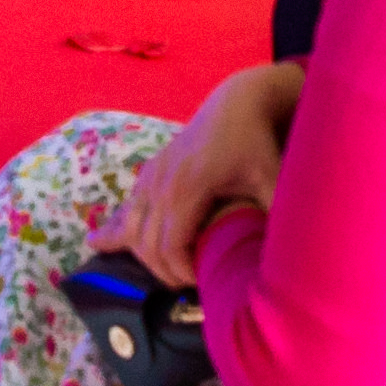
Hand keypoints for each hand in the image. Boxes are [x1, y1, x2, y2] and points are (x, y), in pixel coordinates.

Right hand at [121, 61, 306, 286]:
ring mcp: (150, 177)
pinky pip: (125, 209)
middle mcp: (160, 183)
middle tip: (193, 284)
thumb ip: (278, 212)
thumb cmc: (256, 144)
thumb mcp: (273, 178)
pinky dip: (115, 229)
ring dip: (144, 257)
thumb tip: (288, 252)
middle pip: (146, 244)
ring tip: (168, 274)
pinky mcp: (148, 174)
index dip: (183, 272)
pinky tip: (97, 242)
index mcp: (188, 186)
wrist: (236, 102)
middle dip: (165, 272)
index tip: (205, 282)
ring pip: (130, 229)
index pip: (169, 246)